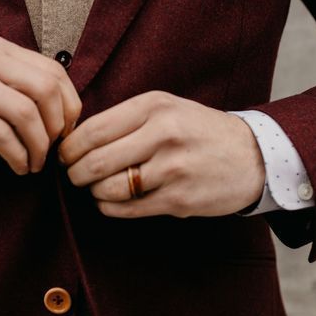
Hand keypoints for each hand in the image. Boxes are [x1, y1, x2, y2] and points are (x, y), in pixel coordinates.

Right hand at [0, 36, 81, 174]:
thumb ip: (20, 91)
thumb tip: (64, 119)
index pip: (53, 71)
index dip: (69, 105)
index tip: (66, 132)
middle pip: (46, 89)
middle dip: (57, 126)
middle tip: (52, 151)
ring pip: (26, 113)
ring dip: (38, 146)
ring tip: (34, 164)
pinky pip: (0, 134)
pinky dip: (17, 156)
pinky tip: (17, 167)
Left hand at [57, 90, 265, 217]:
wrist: (252, 156)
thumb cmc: (197, 130)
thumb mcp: (165, 108)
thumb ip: (125, 119)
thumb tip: (74, 138)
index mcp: (154, 106)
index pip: (93, 130)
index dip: (69, 147)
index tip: (63, 154)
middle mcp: (162, 134)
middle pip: (95, 162)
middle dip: (74, 173)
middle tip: (72, 175)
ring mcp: (172, 169)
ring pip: (108, 188)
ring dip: (92, 192)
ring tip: (93, 188)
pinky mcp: (178, 199)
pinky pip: (127, 209)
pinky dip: (109, 207)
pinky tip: (110, 201)